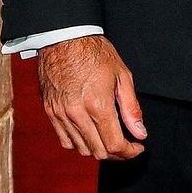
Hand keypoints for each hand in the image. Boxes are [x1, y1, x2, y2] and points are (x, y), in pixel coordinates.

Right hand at [36, 35, 146, 160]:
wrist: (65, 39)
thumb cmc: (95, 53)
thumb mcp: (122, 76)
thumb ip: (131, 108)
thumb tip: (140, 133)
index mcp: (97, 105)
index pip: (114, 144)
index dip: (129, 152)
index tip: (138, 148)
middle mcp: (77, 115)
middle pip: (98, 151)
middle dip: (116, 153)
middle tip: (128, 144)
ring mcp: (61, 116)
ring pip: (81, 149)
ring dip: (98, 149)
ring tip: (111, 137)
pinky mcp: (51, 113)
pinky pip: (65, 140)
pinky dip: (79, 143)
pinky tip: (90, 133)